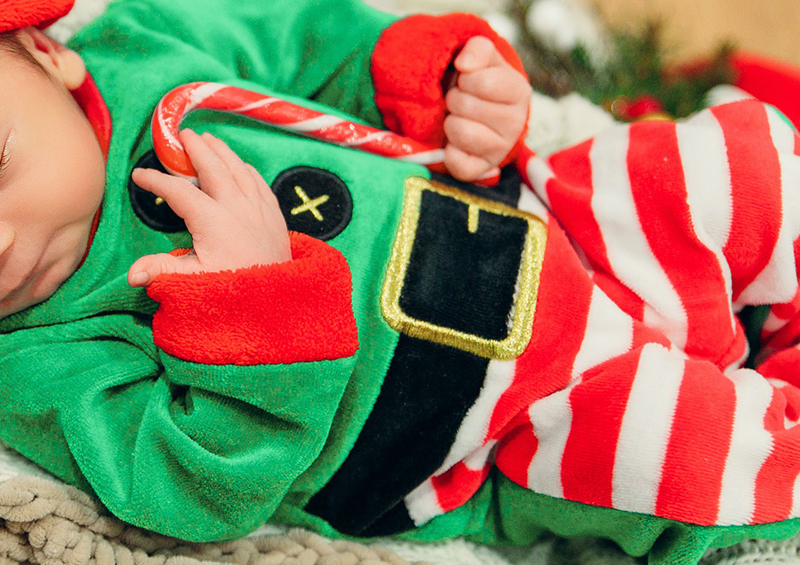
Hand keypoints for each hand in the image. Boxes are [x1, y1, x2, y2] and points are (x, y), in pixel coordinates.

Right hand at [127, 130, 290, 286]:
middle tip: (182, 135)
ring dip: (222, 151)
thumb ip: (162, 270)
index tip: (139, 175)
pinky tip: (239, 164)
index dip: (156, 182)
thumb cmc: (234, 288)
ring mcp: (258, 208)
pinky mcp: (274, 214)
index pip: (178, 192)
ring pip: (239, 169)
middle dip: (195, 149)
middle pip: (213, 167)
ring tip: (208, 139)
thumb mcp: (195, 280)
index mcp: (212, 221)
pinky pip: (259, 181)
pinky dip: (245, 168)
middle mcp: (237, 207)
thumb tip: (132, 274)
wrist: (278, 297)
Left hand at [444, 36, 531, 181]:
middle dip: (453, 99)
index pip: (483, 82)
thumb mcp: (481, 57)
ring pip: (460, 132)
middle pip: (465, 106)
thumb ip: (477, 48)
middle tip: (459, 101)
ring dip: (449, 122)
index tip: (466, 81)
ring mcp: (501, 150)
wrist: (476, 112)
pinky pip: (457, 164)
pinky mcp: (482, 170)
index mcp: (518, 92)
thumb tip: (465, 64)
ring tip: (456, 119)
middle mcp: (516, 124)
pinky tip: (454, 143)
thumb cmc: (476, 81)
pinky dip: (448, 152)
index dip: (464, 79)